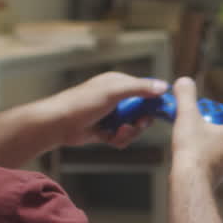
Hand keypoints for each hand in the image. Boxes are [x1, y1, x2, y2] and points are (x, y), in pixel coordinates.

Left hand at [48, 72, 167, 147]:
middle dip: (141, 121)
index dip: (156, 100)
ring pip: (133, 126)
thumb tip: (164, 87)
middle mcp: (117, 97)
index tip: (164, 111)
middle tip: (137, 125)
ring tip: (118, 133)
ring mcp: (111, 114)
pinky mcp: (105, 130)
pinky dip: (118, 139)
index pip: (147, 88)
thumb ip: (140, 89)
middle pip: (142, 111)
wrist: (58, 124)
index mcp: (119, 83)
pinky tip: (109, 138)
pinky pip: (122, 136)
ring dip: (129, 132)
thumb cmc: (82, 103)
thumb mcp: (114, 92)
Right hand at [170, 77, 222, 185]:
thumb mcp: (187, 115)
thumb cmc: (193, 148)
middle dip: (222, 138)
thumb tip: (184, 81)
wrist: (189, 180)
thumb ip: (187, 96)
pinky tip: (189, 161)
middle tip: (205, 131)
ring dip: (213, 152)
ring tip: (194, 145)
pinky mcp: (215, 182)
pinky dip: (204, 165)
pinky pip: (213, 170)